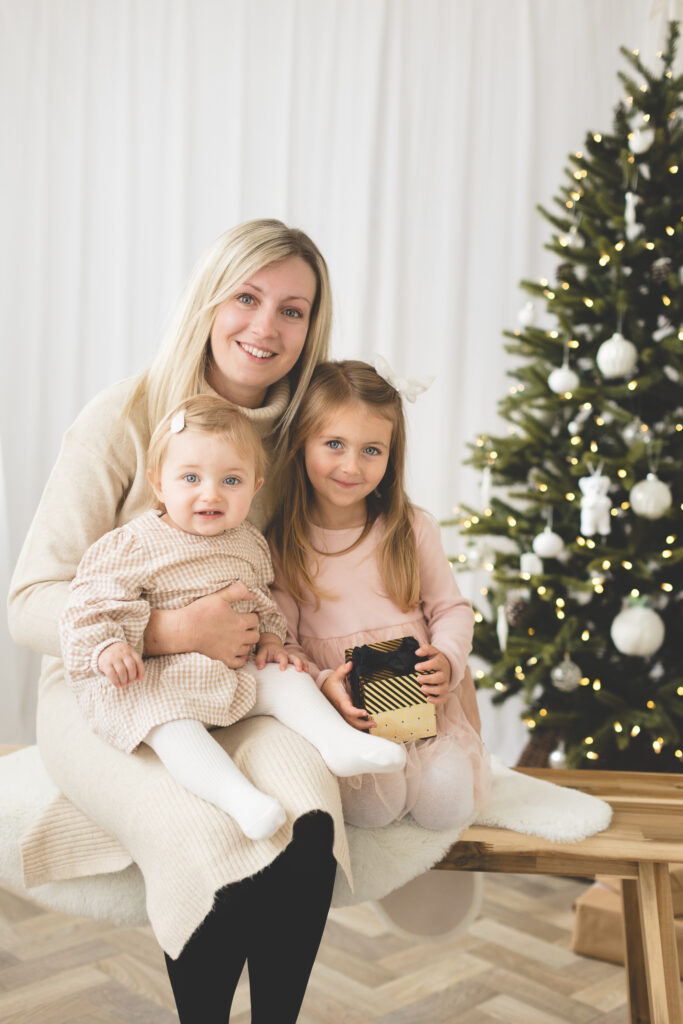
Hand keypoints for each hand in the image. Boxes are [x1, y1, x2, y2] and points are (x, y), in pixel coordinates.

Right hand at [97, 641, 143, 686]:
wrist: (104, 648)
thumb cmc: (120, 656)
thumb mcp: (128, 656)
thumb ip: (134, 665)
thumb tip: (139, 678)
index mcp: (130, 651)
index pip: (138, 661)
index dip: (141, 671)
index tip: (140, 679)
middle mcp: (122, 653)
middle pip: (131, 666)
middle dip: (132, 677)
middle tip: (130, 682)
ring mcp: (113, 658)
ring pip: (121, 671)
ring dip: (124, 680)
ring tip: (124, 685)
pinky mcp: (105, 663)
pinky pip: (111, 674)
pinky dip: (116, 682)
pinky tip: (118, 685)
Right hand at [145, 581, 259, 667]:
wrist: (184, 630)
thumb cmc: (200, 612)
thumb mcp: (218, 596)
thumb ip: (237, 591)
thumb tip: (252, 594)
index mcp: (240, 622)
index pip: (255, 619)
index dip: (252, 616)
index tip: (246, 616)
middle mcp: (239, 637)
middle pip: (255, 635)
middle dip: (251, 630)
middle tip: (243, 627)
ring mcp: (232, 650)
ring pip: (248, 648)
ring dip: (246, 642)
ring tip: (238, 637)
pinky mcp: (224, 659)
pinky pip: (240, 662)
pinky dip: (240, 657)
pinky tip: (235, 651)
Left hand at [254, 634, 307, 671]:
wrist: (271, 646)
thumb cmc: (266, 650)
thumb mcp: (261, 652)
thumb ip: (260, 659)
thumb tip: (260, 668)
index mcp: (280, 653)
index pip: (283, 657)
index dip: (283, 663)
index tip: (282, 669)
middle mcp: (287, 655)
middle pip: (295, 658)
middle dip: (298, 663)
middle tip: (299, 670)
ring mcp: (291, 659)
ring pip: (300, 660)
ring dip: (304, 665)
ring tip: (306, 672)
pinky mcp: (292, 662)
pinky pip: (301, 664)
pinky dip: (305, 668)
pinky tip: (307, 674)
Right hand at [321, 662, 375, 730]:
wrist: (323, 691)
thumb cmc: (331, 684)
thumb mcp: (336, 676)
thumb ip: (343, 670)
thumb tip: (350, 664)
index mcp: (340, 700)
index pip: (347, 709)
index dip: (356, 712)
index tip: (365, 712)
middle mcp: (341, 709)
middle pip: (351, 720)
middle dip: (363, 723)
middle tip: (374, 722)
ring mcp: (342, 714)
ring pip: (351, 724)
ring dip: (362, 726)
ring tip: (373, 724)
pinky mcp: (344, 715)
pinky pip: (351, 723)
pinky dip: (359, 726)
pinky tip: (368, 726)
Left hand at [415, 644, 450, 704]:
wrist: (446, 667)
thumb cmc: (435, 659)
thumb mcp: (432, 652)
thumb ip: (426, 649)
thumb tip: (417, 652)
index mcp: (441, 663)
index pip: (436, 663)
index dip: (427, 665)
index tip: (416, 667)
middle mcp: (444, 674)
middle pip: (440, 677)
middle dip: (429, 679)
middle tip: (418, 678)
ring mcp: (444, 684)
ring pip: (442, 689)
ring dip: (432, 690)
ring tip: (422, 688)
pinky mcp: (444, 692)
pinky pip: (443, 698)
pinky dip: (437, 700)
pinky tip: (427, 698)